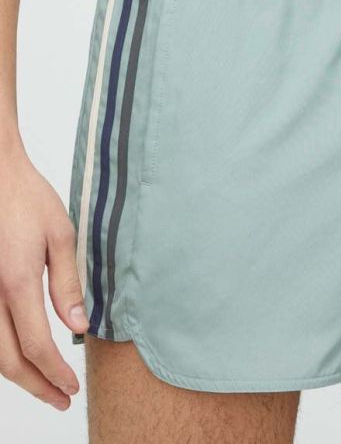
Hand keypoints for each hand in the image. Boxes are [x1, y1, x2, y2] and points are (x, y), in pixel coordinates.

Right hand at [0, 143, 88, 409]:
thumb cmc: (27, 197)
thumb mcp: (61, 234)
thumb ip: (68, 284)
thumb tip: (78, 327)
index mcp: (16, 282)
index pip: (36, 346)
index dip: (55, 373)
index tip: (72, 387)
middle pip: (8, 361)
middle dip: (37, 386)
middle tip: (61, 398)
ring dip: (17, 375)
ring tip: (45, 384)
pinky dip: (1, 353)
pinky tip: (20, 356)